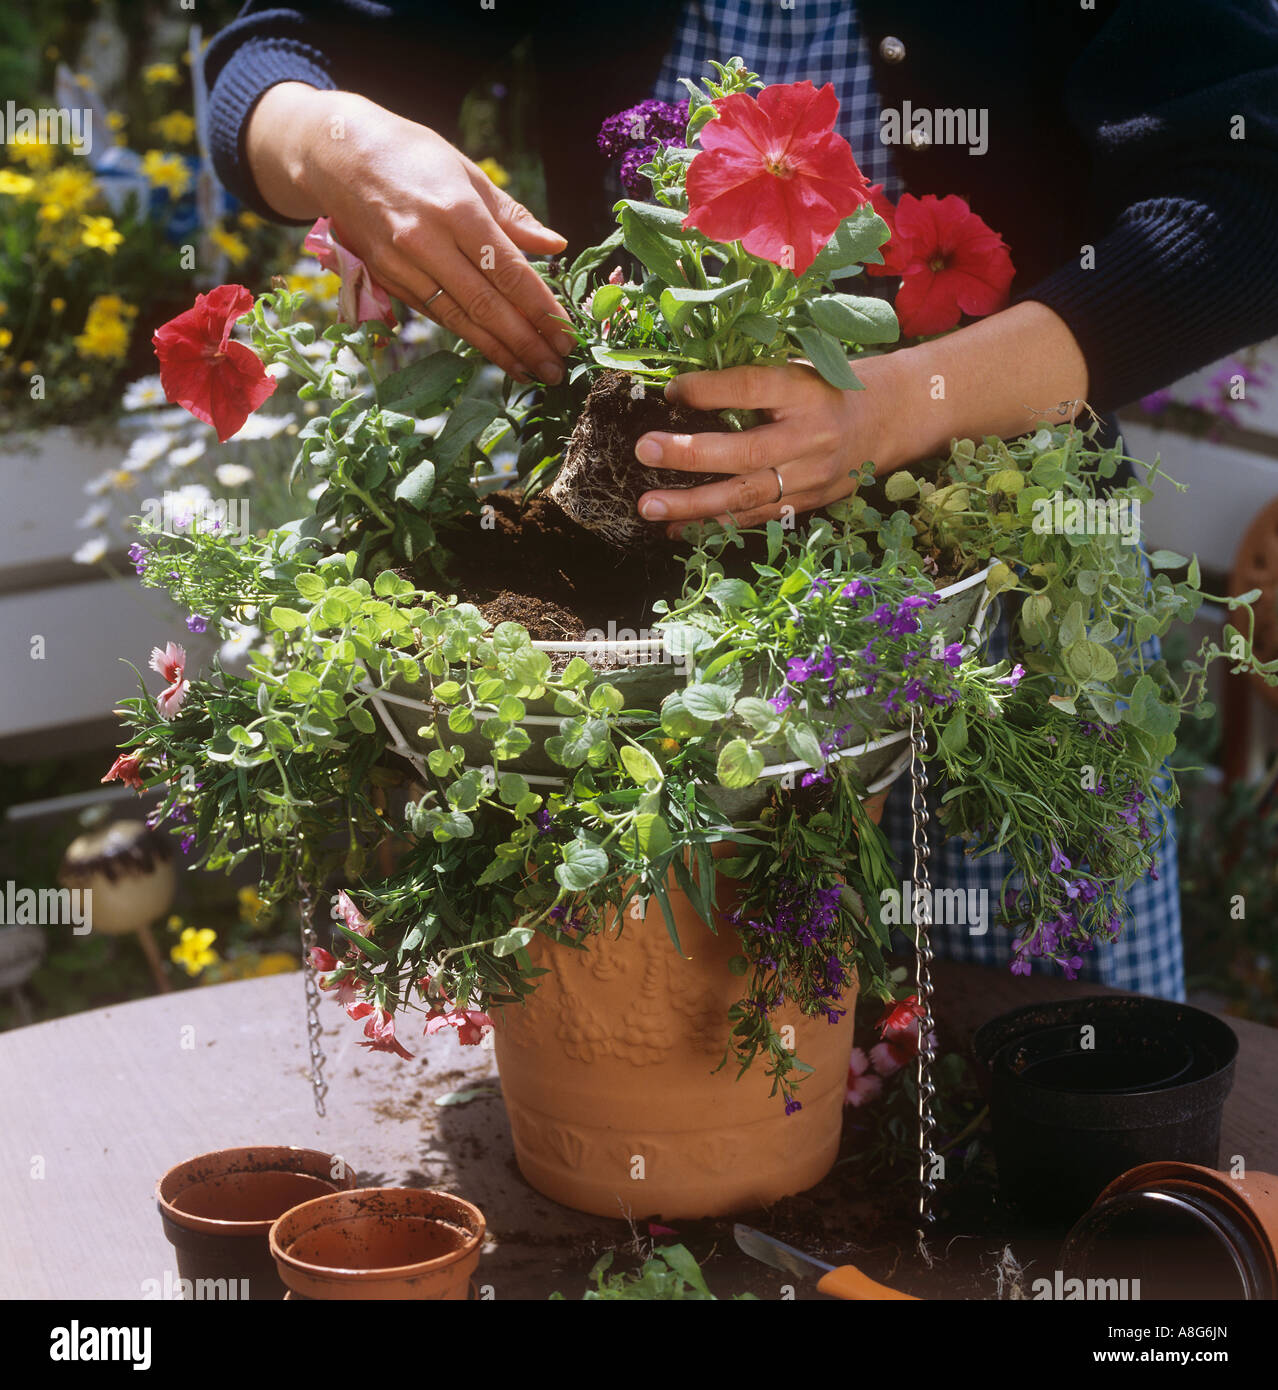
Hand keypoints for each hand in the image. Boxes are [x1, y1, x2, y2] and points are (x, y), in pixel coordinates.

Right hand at [247, 85, 574, 382]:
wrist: (335, 154)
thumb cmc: (411, 154)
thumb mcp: (466, 172)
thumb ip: (511, 216)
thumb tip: (555, 245)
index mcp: (456, 210)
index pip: (509, 271)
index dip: (541, 309)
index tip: (566, 335)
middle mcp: (427, 242)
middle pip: (486, 305)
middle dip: (526, 342)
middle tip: (557, 370)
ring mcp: (403, 265)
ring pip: (460, 319)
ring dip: (499, 351)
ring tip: (532, 373)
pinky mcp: (387, 279)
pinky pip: (436, 313)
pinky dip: (469, 337)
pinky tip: (495, 353)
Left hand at [635, 362, 898, 533]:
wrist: (887, 420)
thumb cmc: (827, 389)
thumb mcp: (798, 369)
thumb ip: (750, 382)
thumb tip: (680, 392)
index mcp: (805, 391)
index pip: (751, 387)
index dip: (708, 390)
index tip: (671, 392)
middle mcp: (809, 438)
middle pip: (744, 451)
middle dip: (689, 454)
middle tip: (644, 452)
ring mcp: (809, 477)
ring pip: (745, 496)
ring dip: (693, 506)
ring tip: (649, 507)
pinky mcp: (807, 504)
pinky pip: (754, 519)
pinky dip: (714, 527)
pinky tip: (677, 530)